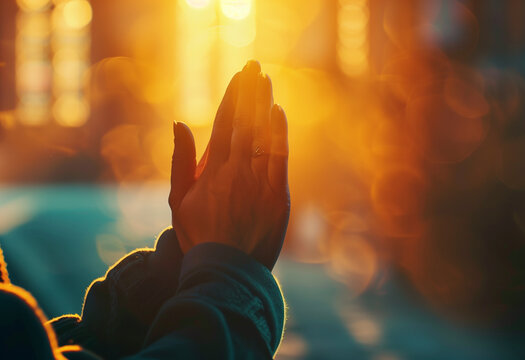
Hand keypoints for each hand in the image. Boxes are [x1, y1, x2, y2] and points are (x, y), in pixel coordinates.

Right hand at [168, 60, 289, 269]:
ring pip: (262, 135)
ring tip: (265, 80)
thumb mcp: (177, 200)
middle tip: (255, 66)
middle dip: (249, 92)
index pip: (223, 124)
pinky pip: (279, 158)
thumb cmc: (198, 235)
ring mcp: (258, 182)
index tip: (238, 77)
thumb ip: (180, 160)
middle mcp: (235, 170)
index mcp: (211, 170)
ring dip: (264, 104)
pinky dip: (279, 134)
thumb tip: (180, 122)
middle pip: (244, 122)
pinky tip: (278, 112)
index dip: (232, 98)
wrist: (225, 269)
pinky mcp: (278, 195)